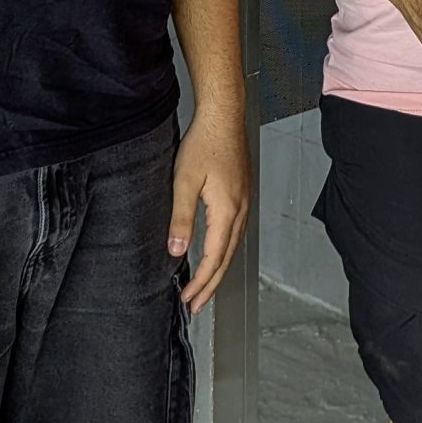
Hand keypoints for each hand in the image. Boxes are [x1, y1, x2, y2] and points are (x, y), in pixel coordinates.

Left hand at [168, 106, 249, 313]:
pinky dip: (224, 251)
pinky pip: (235, 233)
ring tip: (204, 287)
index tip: (188, 299)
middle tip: (196, 305)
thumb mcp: (183, 182)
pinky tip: (215, 252)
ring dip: (218, 270)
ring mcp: (243, 202)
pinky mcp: (241, 194)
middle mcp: (240, 210)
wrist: (223, 117)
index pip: (214, 259)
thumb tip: (177, 250)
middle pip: (227, 259)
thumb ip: (181, 218)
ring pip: (233, 247)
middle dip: (211, 285)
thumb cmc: (205, 143)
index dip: (200, 283)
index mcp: (227, 211)